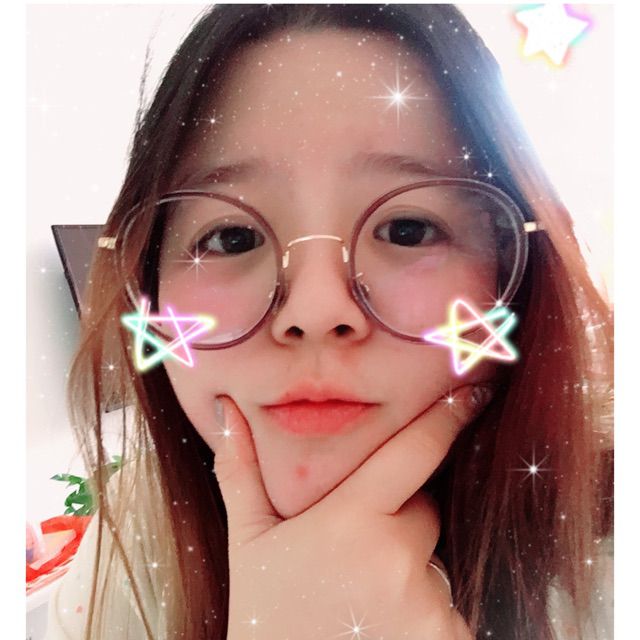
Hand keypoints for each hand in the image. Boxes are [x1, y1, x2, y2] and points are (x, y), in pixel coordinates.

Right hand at [209, 384, 491, 638]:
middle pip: (424, 509)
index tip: (474, 390)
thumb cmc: (266, 619)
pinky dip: (424, 606)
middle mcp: (396, 557)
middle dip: (400, 516)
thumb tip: (225, 409)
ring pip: (434, 557)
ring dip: (409, 566)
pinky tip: (381, 623)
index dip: (447, 416)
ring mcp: (427, 603)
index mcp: (350, 520)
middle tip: (354, 550)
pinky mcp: (447, 638)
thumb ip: (239, 472)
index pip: (414, 451)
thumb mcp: (248, 544)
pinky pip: (448, 602)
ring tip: (362, 598)